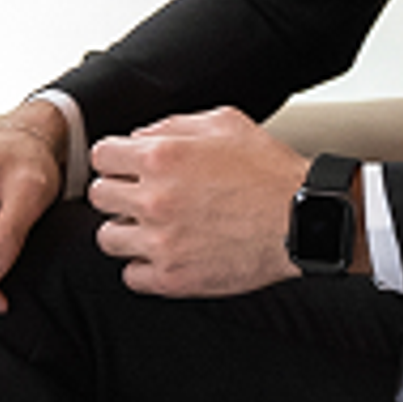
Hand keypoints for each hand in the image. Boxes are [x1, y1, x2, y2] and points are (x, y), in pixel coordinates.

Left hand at [89, 107, 302, 296]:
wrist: (304, 221)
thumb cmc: (270, 171)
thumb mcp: (224, 123)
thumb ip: (173, 125)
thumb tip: (139, 137)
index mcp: (160, 156)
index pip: (100, 156)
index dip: (116, 160)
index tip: (129, 168)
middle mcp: (154, 199)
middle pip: (99, 196)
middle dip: (119, 193)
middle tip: (144, 197)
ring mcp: (161, 242)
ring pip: (107, 238)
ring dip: (126, 231)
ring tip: (153, 228)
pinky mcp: (174, 278)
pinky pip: (130, 276)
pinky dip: (143, 267)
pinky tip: (165, 254)